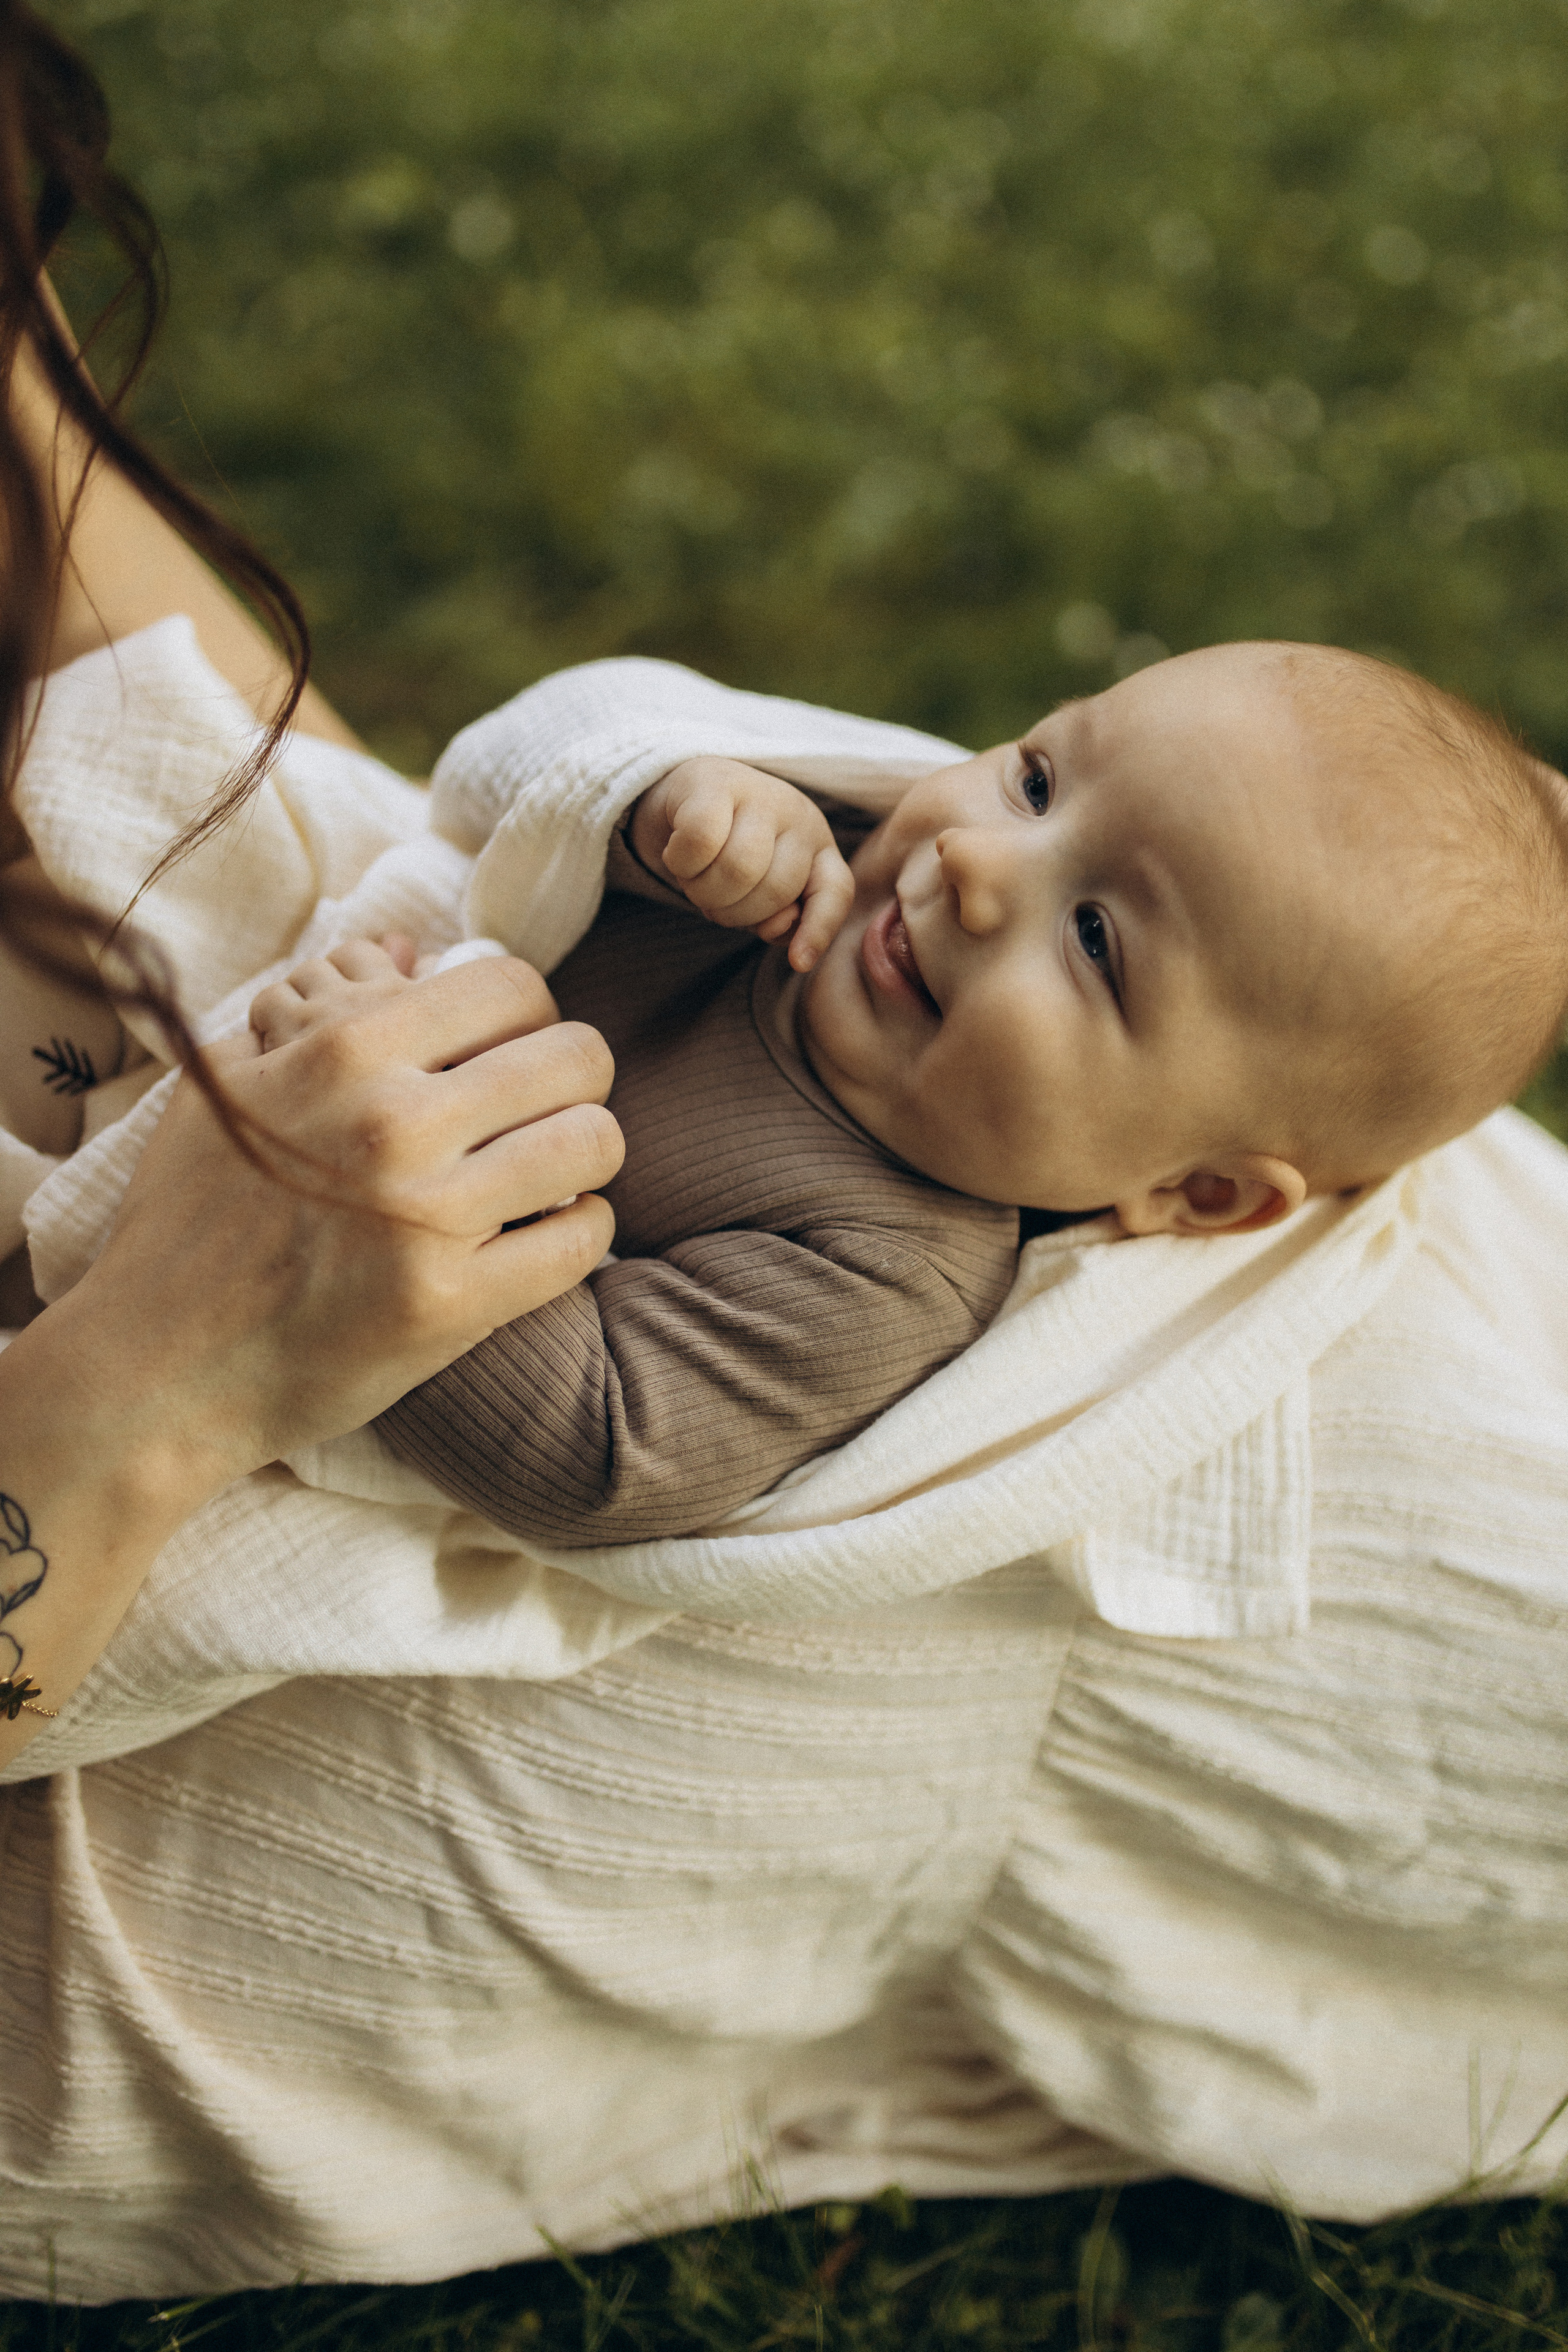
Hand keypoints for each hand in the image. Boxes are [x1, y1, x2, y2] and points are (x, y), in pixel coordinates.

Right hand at [103, 943, 623, 1471]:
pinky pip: (581, 1241)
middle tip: (545, 1113)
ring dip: (588, 1155)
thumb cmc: (190, 1220)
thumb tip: (407, 945)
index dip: (526, 1017)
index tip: (508, 1053)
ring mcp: (425, 1216)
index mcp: (342, 1050)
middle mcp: (391, 1123)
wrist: (156, 1366)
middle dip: (574, 1080)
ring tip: (554, 1173)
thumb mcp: (230, 1083)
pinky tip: (547, 1233)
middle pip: (576, 1056)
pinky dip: (583, 1231)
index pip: (512, 986)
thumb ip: (317, 1008)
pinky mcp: (449, 1304)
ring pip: (595, 1143)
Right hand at [629, 757, 854, 970]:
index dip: (819, 931)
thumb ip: (778, 917)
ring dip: (704, 891)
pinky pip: (701, 841)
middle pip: (775, 889)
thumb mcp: (759, 892)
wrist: (682, 794)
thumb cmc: (725, 852)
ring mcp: (761, 794)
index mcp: (818, 848)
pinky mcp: (715, 781)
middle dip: (734, 912)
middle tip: (712, 899)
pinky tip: (676, 855)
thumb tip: (777, 930)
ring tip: (695, 879)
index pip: (835, 892)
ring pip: (738, 868)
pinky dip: (681, 863)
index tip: (798, 962)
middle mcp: (799, 817)